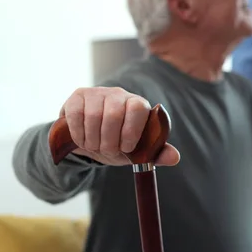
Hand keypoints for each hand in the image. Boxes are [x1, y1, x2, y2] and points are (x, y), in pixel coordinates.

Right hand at [58, 87, 179, 165]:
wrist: (90, 139)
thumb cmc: (118, 143)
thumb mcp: (137, 151)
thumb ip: (156, 153)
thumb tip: (175, 158)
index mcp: (137, 105)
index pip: (138, 108)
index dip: (132, 130)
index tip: (127, 148)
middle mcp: (118, 95)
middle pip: (113, 114)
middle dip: (109, 140)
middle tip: (108, 151)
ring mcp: (97, 93)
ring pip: (94, 116)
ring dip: (93, 140)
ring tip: (96, 146)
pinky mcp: (78, 97)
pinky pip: (76, 115)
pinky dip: (79, 134)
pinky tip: (83, 140)